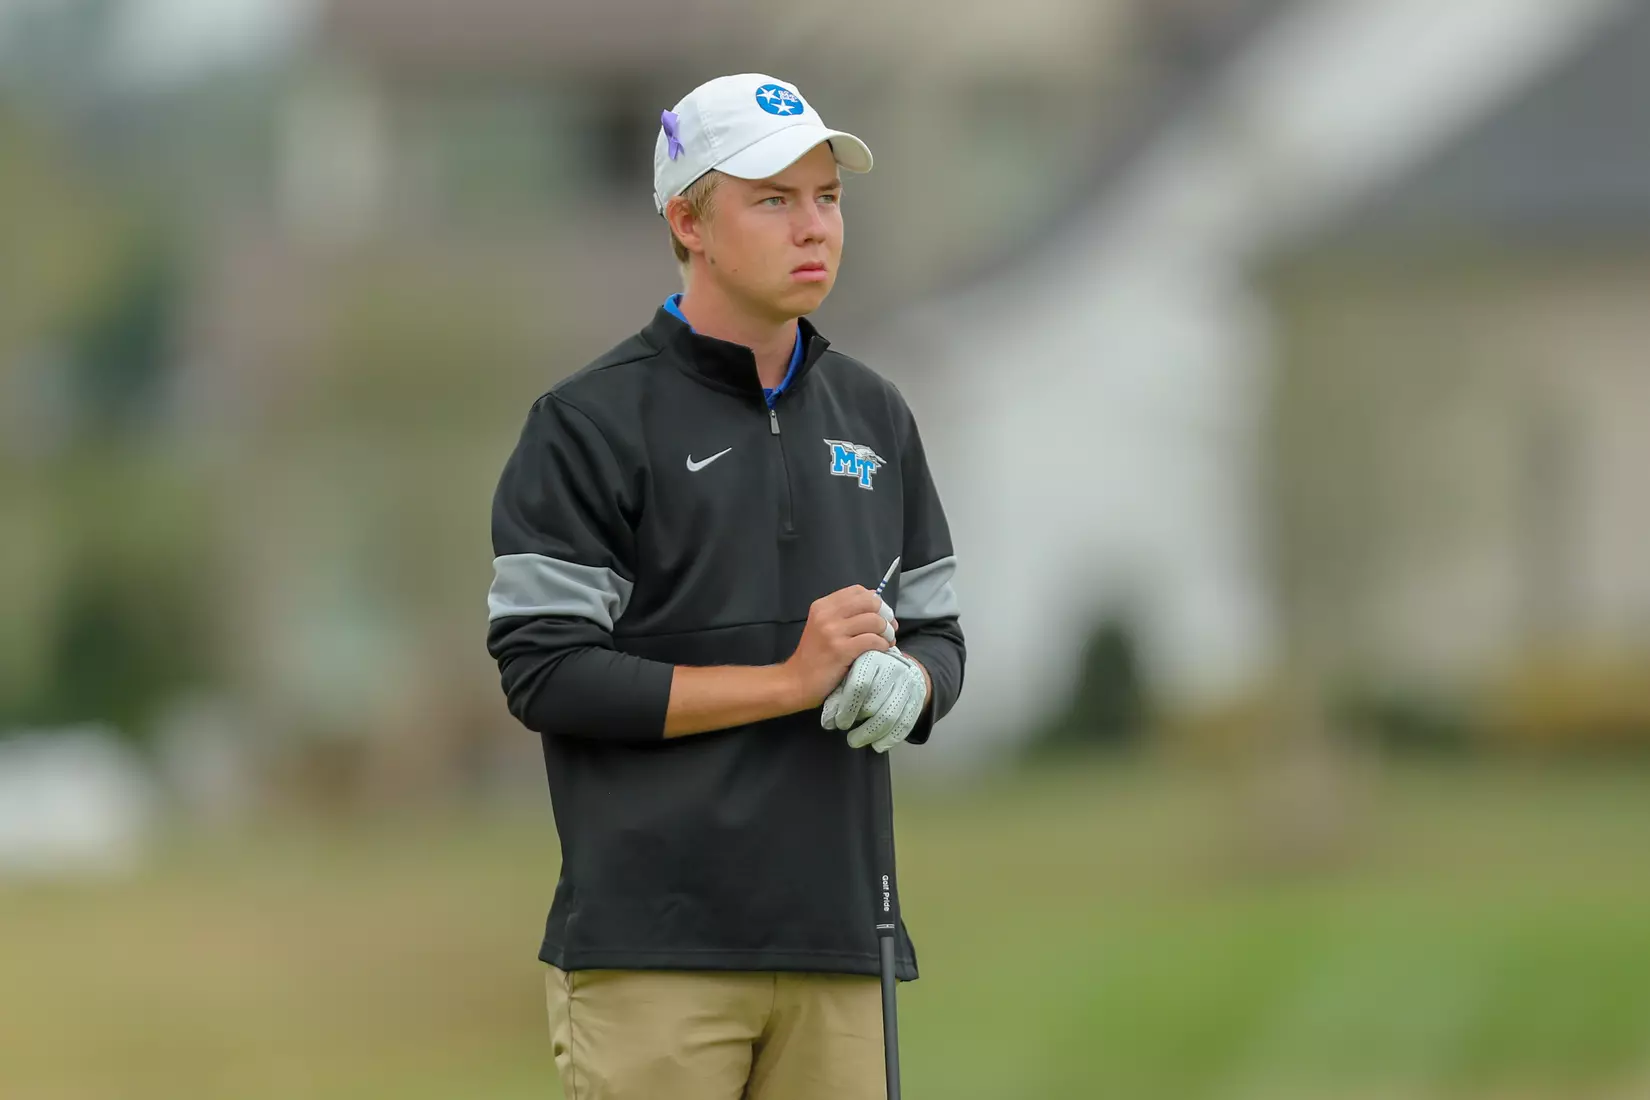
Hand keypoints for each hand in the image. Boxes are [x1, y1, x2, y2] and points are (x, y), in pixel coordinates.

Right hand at [782, 585, 896, 708]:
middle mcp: (827, 614)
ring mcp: (833, 632)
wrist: (797, 681)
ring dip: (886, 632)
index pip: (858, 591)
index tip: (880, 616)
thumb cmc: (815, 656)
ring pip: (874, 621)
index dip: (875, 601)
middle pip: (870, 603)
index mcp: (823, 605)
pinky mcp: (841, 650)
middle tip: (888, 630)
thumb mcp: (824, 626)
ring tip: (885, 642)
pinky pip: (872, 640)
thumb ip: (845, 614)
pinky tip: (881, 650)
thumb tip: (877, 604)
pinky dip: (883, 645)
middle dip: (885, 616)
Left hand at [821, 647, 928, 752]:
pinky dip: (890, 738)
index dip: (847, 707)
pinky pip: (905, 723)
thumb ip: (838, 694)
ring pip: (889, 716)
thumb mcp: (850, 673)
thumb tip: (828, 721)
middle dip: (858, 723)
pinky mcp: (916, 700)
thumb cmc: (867, 672)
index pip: (859, 685)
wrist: (901, 666)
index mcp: (872, 658)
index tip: (839, 722)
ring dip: (870, 734)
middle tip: (847, 733)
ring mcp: (907, 685)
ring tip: (855, 741)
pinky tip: (877, 745)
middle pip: (874, 703)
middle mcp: (892, 669)